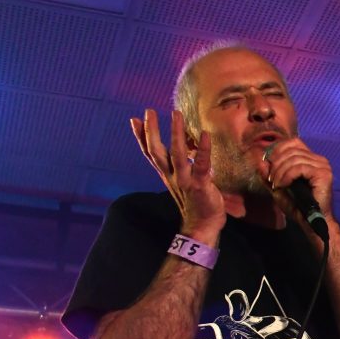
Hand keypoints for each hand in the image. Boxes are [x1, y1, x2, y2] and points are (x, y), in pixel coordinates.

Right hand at [130, 109, 225, 237]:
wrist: (202, 227)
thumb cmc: (196, 202)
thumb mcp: (185, 180)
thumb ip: (184, 164)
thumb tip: (188, 145)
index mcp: (168, 175)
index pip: (150, 154)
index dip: (141, 137)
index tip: (134, 120)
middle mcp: (173, 176)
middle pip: (156, 151)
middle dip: (151, 131)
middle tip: (149, 111)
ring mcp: (185, 180)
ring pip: (176, 153)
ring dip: (176, 133)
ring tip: (175, 114)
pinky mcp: (200, 185)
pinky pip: (201, 164)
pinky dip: (203, 149)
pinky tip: (205, 134)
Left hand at [260, 137, 333, 221]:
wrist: (310, 222)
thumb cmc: (297, 207)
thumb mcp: (278, 188)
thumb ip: (269, 175)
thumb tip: (261, 161)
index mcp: (310, 159)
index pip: (293, 142)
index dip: (278, 150)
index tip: (268, 166)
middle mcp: (318, 159)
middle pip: (292, 149)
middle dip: (276, 163)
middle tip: (271, 180)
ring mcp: (323, 165)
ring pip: (294, 158)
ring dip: (280, 172)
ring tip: (277, 185)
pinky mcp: (323, 173)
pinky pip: (299, 167)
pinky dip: (287, 175)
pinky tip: (284, 185)